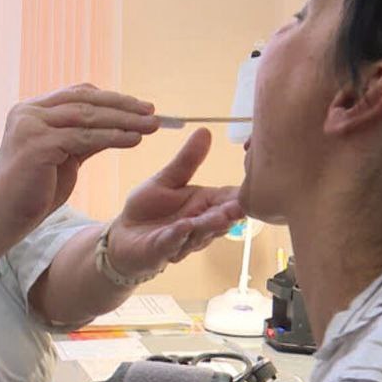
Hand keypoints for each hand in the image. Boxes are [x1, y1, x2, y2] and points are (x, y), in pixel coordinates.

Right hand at [0, 84, 159, 236]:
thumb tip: (119, 123)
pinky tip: (134, 141)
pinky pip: (84, 138)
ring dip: (124, 120)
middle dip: (123, 106)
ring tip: (151, 126)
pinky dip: (113, 137)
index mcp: (31, 110)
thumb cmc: (33, 191)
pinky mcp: (38, 145)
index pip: (78, 94)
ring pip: (88, 117)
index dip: (112, 98)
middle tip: (153, 112)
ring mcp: (31, 126)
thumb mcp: (63, 157)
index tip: (141, 106)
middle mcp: (28, 112)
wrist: (2, 218)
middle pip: (86, 100)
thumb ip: (83, 137)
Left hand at [105, 128, 243, 276]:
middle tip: (239, 206)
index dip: (242, 195)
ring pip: (199, 233)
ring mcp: (183, 240)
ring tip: (220, 217)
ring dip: (209, 225)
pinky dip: (178, 236)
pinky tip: (184, 227)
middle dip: (230, 214)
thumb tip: (205, 130)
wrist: (123, 236)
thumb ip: (187, 160)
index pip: (229, 199)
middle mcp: (199, 224)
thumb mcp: (168, 179)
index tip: (258, 187)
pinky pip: (171, 243)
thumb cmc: (149, 208)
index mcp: (204, 204)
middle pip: (219, 219)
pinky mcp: (161, 250)